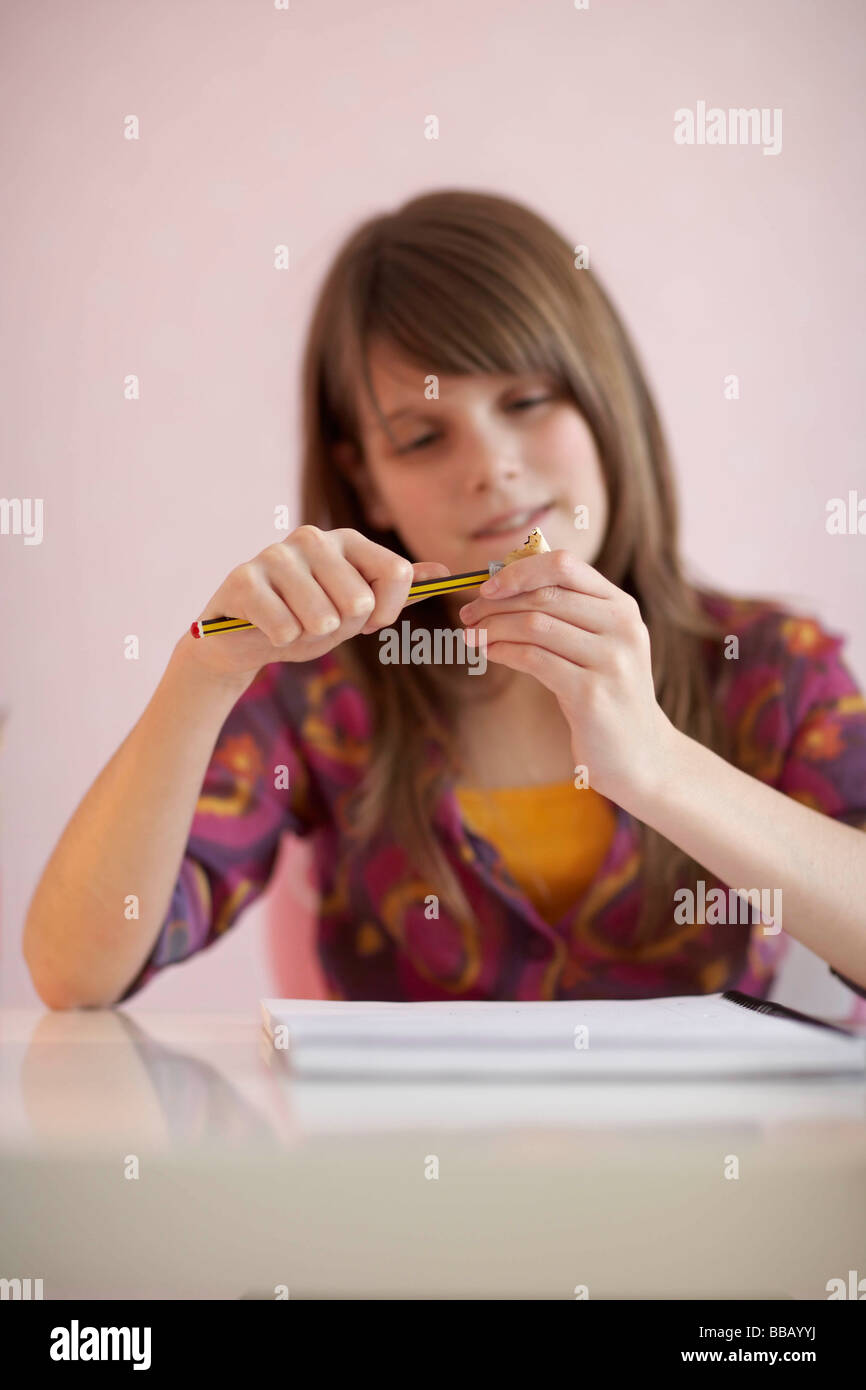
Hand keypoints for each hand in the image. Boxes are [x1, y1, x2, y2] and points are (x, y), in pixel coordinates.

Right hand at [186, 525, 450, 683]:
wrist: (243, 640)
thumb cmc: (305, 620)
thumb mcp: (356, 611)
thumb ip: (397, 591)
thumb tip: (442, 573)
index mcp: (347, 540)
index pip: (397, 573)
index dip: (386, 612)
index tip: (366, 621)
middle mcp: (313, 538)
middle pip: (360, 600)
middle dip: (341, 628)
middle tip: (317, 622)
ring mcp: (276, 554)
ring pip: (322, 616)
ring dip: (309, 636)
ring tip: (292, 624)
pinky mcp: (244, 578)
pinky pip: (285, 628)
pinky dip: (281, 641)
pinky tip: (267, 628)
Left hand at [457, 548, 674, 805]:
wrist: (639, 755)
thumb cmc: (605, 694)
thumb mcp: (597, 645)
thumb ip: (565, 613)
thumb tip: (501, 584)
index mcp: (622, 607)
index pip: (564, 565)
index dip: (518, 571)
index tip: (486, 587)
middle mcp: (623, 627)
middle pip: (544, 595)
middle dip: (495, 603)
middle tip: (468, 615)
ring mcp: (610, 660)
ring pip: (535, 624)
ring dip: (494, 628)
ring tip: (472, 636)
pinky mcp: (592, 694)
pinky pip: (534, 659)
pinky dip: (504, 652)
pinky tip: (490, 654)